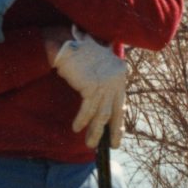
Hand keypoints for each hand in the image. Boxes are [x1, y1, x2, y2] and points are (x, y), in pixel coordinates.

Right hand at [53, 26, 125, 147]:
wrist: (66, 42)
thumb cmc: (78, 52)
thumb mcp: (97, 66)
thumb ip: (103, 80)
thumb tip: (101, 100)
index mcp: (120, 73)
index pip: (121, 102)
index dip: (119, 120)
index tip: (117, 133)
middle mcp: (117, 79)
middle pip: (116, 111)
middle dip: (114, 131)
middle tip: (113, 146)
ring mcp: (105, 83)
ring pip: (102, 115)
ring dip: (95, 132)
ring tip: (90, 144)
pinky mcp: (92, 86)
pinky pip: (87, 109)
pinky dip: (82, 120)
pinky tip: (76, 128)